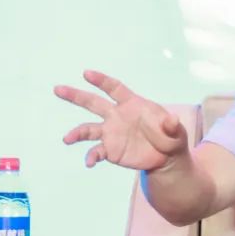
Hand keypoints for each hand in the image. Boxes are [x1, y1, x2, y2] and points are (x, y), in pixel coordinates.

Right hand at [54, 69, 188, 169]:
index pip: (114, 88)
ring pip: (88, 129)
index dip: (101, 80)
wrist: (166, 158)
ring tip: (67, 139)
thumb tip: (172, 121)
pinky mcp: (110, 150)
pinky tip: (89, 162)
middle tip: (57, 89)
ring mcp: (111, 133)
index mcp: (132, 104)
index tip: (86, 73)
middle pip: (93, 103)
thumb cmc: (170, 137)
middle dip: (75, 96)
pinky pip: (96, 151)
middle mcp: (116, 116)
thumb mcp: (176, 132)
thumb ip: (172, 126)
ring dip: (77, 133)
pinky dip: (91, 156)